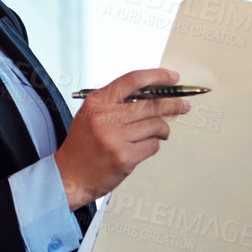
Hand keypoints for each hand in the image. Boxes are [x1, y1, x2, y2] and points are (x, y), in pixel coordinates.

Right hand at [53, 68, 190, 210]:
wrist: (69, 175)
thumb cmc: (81, 146)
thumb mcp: (91, 115)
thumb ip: (116, 102)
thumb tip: (150, 94)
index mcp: (97, 102)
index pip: (133, 80)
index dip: (156, 76)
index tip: (171, 78)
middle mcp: (106, 117)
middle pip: (150, 104)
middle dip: (172, 103)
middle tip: (183, 105)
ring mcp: (116, 138)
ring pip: (155, 125)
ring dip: (162, 129)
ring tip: (161, 132)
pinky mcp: (125, 156)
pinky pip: (152, 145)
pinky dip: (153, 145)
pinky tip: (144, 146)